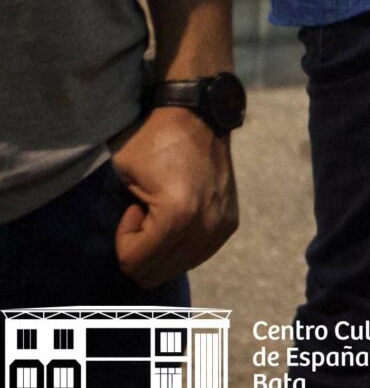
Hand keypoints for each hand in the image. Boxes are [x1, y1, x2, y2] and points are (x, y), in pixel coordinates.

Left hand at [111, 108, 238, 286]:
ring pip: (178, 267)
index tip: (131, 209)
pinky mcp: (230, 222)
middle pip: (156, 274)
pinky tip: (179, 215)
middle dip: (141, 251)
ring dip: (162, 249)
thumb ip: (128, 223)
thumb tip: (133, 251)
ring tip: (162, 214)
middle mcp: (206, 226)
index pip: (135, 263)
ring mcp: (222, 225)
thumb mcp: (124, 176)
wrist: (197, 113)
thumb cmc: (153, 139)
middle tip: (144, 215)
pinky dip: (180, 245)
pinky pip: (197, 254)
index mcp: (178, 215)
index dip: (122, 240)